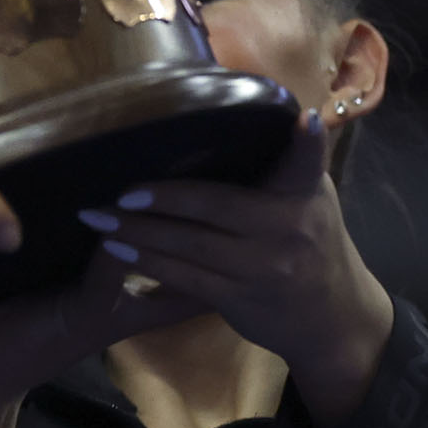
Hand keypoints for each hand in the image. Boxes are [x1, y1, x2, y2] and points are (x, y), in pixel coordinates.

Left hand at [83, 110, 392, 426]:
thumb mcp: (312, 198)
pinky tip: (116, 250)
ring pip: (190, 244)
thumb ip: (290, 162)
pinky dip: (147, 263)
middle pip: (216, 205)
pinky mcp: (241, 297)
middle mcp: (288, 228)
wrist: (331, 318)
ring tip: (95, 217)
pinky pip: (185, 277)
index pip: (306, 163)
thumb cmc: (310, 240)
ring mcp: (264, 266)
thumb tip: (274, 110)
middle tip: (119, 190)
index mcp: (305, 194)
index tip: (305, 120)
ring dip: (137, 231)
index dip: (307, 142)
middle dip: (161, 198)